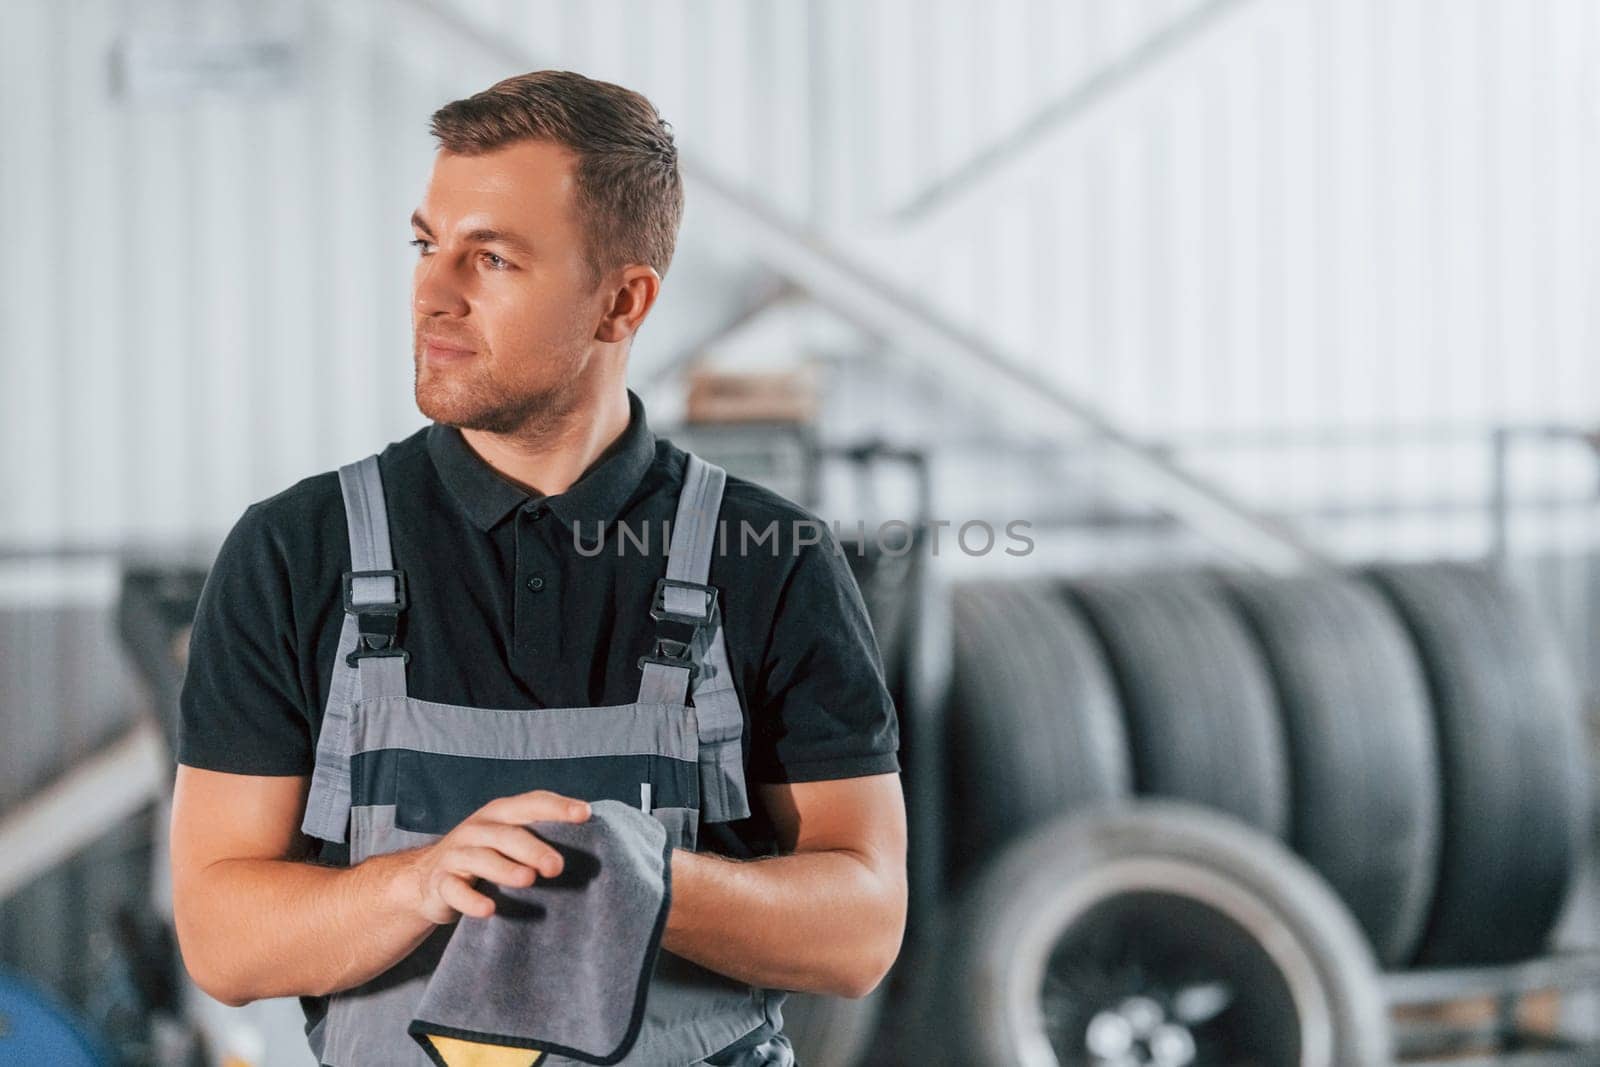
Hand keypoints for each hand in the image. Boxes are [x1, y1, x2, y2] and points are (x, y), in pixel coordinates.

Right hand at [393, 790, 590, 923]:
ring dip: (505, 869)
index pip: (532, 803)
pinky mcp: (441, 883)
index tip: (585, 814)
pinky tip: (489, 910)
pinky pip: (455, 890)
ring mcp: (457, 855)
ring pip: (481, 858)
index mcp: (501, 814)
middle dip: (534, 849)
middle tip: (558, 867)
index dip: (558, 807)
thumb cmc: (485, 856)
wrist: (426, 879)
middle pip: (508, 834)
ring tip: (528, 880)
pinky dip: (471, 900)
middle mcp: (478, 829)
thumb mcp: (508, 839)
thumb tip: (594, 840)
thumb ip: (540, 836)